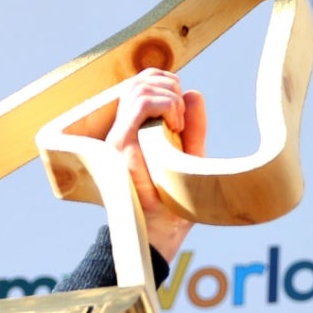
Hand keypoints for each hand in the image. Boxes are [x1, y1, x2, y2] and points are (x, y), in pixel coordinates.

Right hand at [63, 68, 207, 262]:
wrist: (162, 231)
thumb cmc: (175, 201)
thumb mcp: (190, 157)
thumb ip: (193, 127)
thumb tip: (194, 92)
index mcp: (135, 131)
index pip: (140, 85)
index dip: (164, 81)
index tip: (183, 106)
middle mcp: (123, 131)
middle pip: (139, 81)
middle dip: (169, 84)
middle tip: (183, 113)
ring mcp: (119, 137)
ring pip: (139, 89)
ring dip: (169, 97)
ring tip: (180, 123)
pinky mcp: (120, 144)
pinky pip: (139, 105)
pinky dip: (164, 105)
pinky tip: (175, 125)